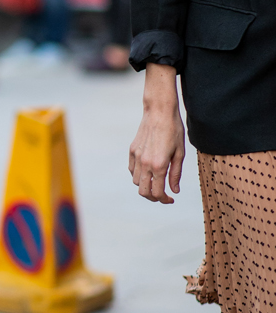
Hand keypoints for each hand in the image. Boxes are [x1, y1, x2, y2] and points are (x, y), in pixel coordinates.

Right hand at [129, 63, 184, 202]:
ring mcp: (136, 157)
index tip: (171, 199)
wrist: (159, 112)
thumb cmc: (173, 130)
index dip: (164, 200)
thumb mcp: (180, 154)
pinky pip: (132, 170)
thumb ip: (175, 174)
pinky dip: (139, 175)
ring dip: (146, 186)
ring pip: (136, 182)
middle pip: (143, 192)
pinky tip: (148, 172)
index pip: (157, 193)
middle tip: (163, 196)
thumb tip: (174, 190)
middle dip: (153, 198)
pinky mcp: (132, 150)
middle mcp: (145, 163)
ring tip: (156, 183)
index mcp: (159, 165)